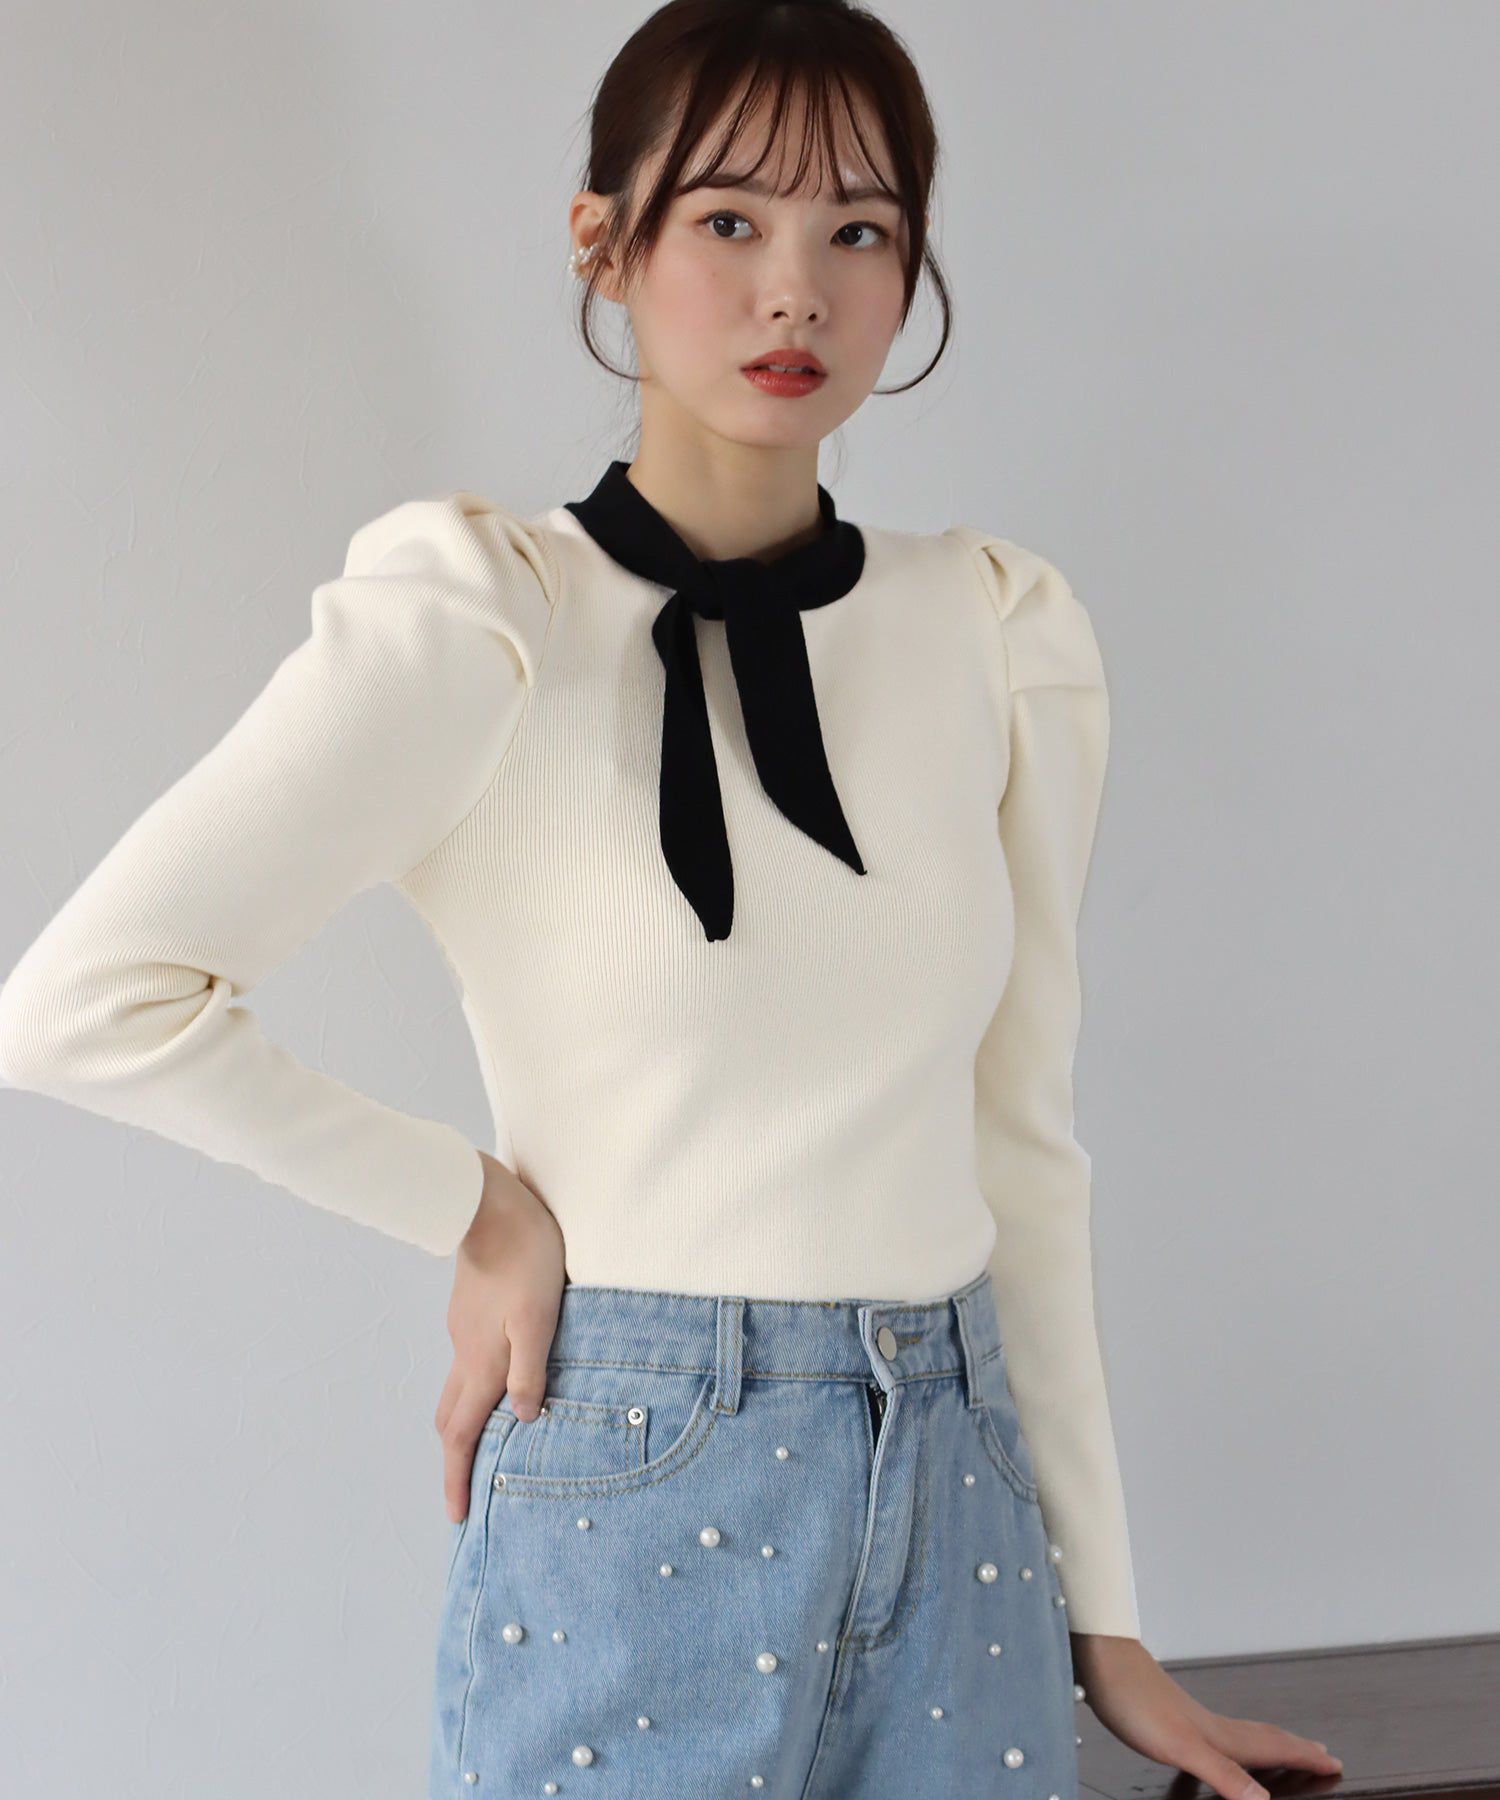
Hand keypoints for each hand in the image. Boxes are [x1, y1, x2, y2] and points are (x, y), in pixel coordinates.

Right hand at [433, 1150, 566, 1523]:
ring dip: (465, 1423)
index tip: (456, 1517)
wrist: (489, 1205)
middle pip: (451, 1419)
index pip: (461, 1436)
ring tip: (485, 1444)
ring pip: (458, 1389)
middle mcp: (465, 1352)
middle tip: (465, 1491)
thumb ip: (531, 1370)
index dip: (457, 1479)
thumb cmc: (526, 1259)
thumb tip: (525, 1419)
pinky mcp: (469, 1309)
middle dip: (455, 1460)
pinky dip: (475, 1387)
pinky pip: (467, 1361)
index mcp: (481, 1363)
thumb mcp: (540, 1318)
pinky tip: (499, 1379)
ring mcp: (463, 1329)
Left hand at [1072, 1632, 1343, 1797]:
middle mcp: (1207, 1724)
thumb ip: (1223, 1772)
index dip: (1303, 1756)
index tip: (1334, 1762)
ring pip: (1237, 1735)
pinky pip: (1210, 1735)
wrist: (1097, 1657)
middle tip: (1322, 1754)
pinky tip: (1211, 1749)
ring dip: (1264, 1746)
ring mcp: (1186, 1717)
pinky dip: (1225, 1746)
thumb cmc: (1131, 1697)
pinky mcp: (1164, 1716)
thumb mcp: (1180, 1745)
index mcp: (1216, 1734)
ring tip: (1280, 1753)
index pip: (1271, 1746)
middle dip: (1294, 1749)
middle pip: (1261, 1738)